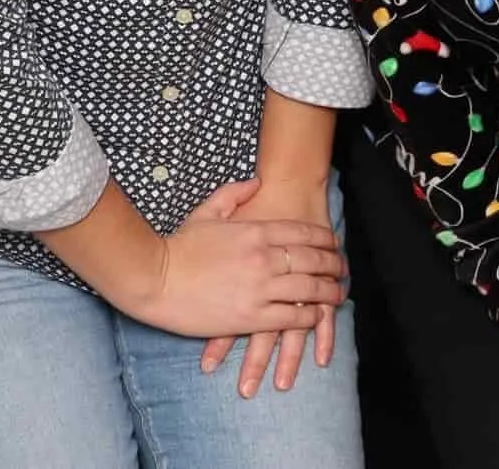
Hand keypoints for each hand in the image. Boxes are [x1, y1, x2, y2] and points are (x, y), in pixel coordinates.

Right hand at [197, 176, 341, 396]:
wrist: (155, 280)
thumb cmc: (178, 247)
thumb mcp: (206, 211)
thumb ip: (234, 194)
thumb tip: (256, 182)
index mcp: (254, 231)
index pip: (302, 232)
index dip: (324, 239)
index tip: (334, 243)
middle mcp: (263, 258)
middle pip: (313, 259)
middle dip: (334, 264)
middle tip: (344, 268)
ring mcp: (260, 289)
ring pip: (308, 290)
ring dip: (329, 292)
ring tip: (339, 294)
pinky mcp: (252, 317)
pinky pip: (292, 317)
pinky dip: (310, 316)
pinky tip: (317, 316)